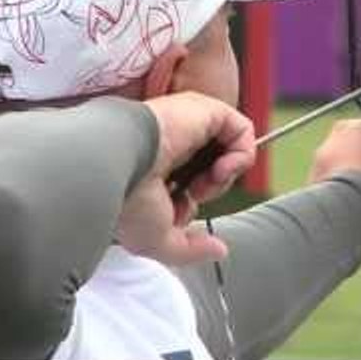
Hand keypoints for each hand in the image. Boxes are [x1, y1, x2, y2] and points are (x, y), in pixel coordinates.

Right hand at [118, 92, 255, 266]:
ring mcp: (189, 124)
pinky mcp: (205, 109)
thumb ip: (189, 249)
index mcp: (157, 166)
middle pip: (213, 167)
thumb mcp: (156, 240)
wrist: (117, 166)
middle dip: (211, 189)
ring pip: (229, 149)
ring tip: (204, 183)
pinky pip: (242, 129)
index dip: (192, 203)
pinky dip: (242, 155)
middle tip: (192, 195)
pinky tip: (220, 169)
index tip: (177, 211)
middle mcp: (174, 143)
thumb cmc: (126, 202)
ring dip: (226, 176)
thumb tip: (219, 249)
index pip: (190, 183)